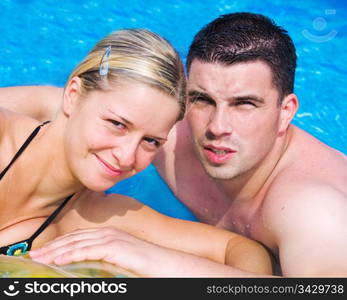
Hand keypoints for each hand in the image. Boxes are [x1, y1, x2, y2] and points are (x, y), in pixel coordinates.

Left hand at [29, 227, 160, 275]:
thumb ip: (104, 258)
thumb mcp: (120, 260)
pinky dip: (71, 254)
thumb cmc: (146, 265)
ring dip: (56, 251)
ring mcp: (112, 239)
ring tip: (38, 258)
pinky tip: (57, 260)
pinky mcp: (116, 248)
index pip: (77, 238)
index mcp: (108, 235)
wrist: (168, 264)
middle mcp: (108, 233)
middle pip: (73, 238)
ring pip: (77, 243)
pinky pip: (89, 250)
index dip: (58, 244)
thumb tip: (88, 265)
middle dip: (52, 247)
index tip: (43, 252)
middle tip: (33, 255)